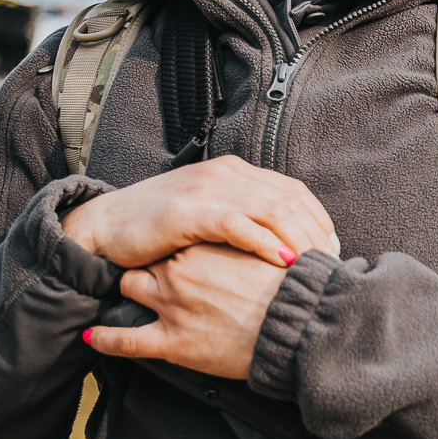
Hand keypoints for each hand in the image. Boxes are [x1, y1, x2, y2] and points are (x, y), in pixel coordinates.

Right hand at [61, 155, 335, 268]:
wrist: (104, 226)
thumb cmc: (158, 229)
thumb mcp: (208, 215)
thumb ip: (243, 218)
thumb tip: (285, 242)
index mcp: (234, 172)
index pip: (293, 191)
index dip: (319, 221)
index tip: (333, 250)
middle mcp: (226, 174)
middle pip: (290, 200)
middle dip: (316, 234)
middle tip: (330, 265)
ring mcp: (207, 190)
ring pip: (272, 210)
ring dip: (300, 239)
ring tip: (315, 266)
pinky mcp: (188, 212)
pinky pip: (238, 225)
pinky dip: (266, 243)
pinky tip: (283, 261)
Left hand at [84, 243, 287, 378]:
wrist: (298, 327)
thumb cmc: (294, 291)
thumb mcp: (274, 250)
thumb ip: (254, 238)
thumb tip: (256, 236)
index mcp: (204, 246)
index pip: (176, 236)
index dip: (177, 241)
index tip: (178, 244)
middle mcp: (181, 271)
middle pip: (150, 257)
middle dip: (151, 259)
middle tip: (158, 265)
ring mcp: (171, 305)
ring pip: (131, 288)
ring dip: (130, 289)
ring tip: (127, 293)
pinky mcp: (171, 342)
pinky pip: (125, 340)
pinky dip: (105, 338)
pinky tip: (92, 336)